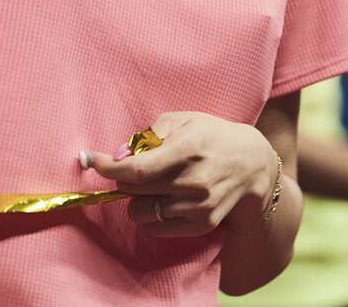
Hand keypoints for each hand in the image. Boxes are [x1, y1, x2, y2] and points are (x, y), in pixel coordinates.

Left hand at [89, 112, 276, 237]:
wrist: (253, 165)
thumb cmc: (211, 136)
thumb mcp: (183, 119)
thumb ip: (149, 134)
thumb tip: (119, 155)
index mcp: (188, 148)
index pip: (138, 169)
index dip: (109, 168)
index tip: (94, 161)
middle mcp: (194, 180)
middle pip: (135, 190)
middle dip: (125, 178)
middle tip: (136, 169)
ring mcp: (199, 206)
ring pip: (142, 212)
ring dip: (138, 198)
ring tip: (154, 185)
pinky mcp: (202, 225)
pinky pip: (156, 228)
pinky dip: (152, 215)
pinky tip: (165, 198)